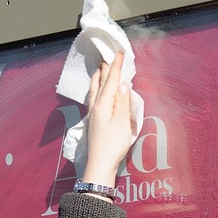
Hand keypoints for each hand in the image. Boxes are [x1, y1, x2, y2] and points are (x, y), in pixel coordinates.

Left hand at [82, 52, 134, 188]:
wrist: (100, 165)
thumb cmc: (113, 147)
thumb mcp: (122, 124)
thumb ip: (123, 103)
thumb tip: (124, 85)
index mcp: (104, 104)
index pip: (112, 80)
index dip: (116, 66)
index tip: (119, 52)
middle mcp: (96, 106)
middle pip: (101, 82)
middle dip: (106, 68)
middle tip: (108, 55)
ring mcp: (93, 114)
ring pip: (94, 89)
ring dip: (98, 77)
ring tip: (100, 69)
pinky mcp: (93, 121)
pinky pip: (93, 98)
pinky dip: (95, 88)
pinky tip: (96, 91)